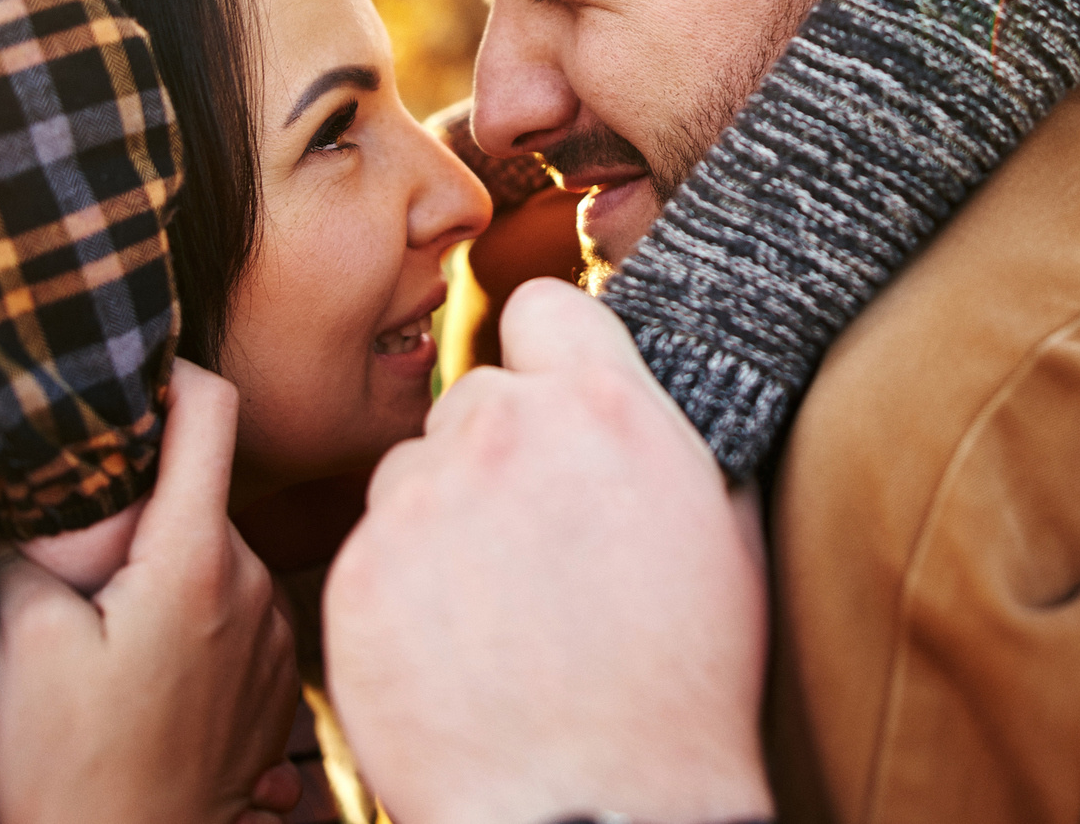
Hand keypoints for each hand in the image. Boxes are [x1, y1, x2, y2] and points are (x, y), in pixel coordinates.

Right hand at [0, 361, 306, 823]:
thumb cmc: (72, 770)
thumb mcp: (27, 646)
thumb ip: (29, 548)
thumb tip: (23, 492)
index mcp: (199, 559)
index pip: (213, 413)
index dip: (174, 376)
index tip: (134, 377)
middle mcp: (256, 586)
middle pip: (202, 495)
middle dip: (142, 508)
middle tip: (79, 559)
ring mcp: (276, 638)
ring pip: (217, 558)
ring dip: (167, 572)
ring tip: (108, 638)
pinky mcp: (280, 685)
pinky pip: (235, 615)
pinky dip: (193, 621)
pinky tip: (145, 678)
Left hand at [324, 279, 771, 823]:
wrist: (595, 811)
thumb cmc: (681, 686)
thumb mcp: (721, 530)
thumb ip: (663, 436)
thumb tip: (636, 396)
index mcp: (604, 406)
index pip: (543, 305)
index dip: (549, 355)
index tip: (552, 403)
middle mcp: (504, 431)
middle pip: (474, 399)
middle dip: (497, 454)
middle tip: (534, 540)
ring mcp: (420, 501)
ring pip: (412, 471)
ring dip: (442, 516)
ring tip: (495, 609)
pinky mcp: (357, 573)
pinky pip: (372, 547)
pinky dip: (402, 588)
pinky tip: (453, 652)